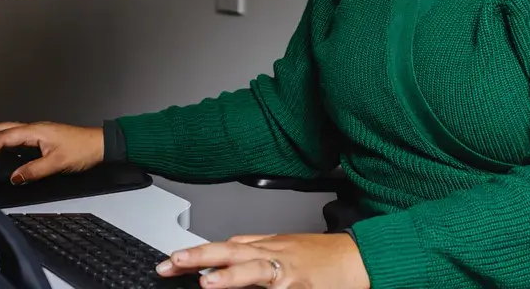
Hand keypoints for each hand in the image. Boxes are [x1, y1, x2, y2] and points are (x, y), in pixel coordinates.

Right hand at [0, 121, 102, 183]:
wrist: (100, 144)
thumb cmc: (82, 149)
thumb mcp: (57, 163)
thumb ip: (33, 171)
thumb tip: (14, 177)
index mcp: (34, 131)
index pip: (3, 137)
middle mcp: (33, 128)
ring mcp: (35, 132)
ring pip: (4, 131)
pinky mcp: (39, 137)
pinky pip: (13, 136)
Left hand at [155, 233, 369, 288]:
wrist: (358, 258)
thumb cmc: (323, 255)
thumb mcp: (284, 245)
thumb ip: (254, 248)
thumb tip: (224, 253)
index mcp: (266, 244)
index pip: (224, 246)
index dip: (196, 253)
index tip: (171, 261)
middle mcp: (273, 254)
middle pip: (232, 250)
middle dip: (200, 257)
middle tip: (173, 262)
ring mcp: (287, 272)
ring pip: (254, 269)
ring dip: (230, 275)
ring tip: (206, 282)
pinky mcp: (302, 287)